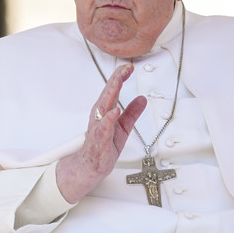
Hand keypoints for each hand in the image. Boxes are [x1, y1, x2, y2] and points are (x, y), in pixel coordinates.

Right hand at [56, 64, 146, 203]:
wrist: (91, 165)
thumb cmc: (104, 146)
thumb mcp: (124, 127)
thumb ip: (132, 113)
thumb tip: (142, 99)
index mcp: (106, 110)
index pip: (113, 89)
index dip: (121, 77)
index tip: (129, 67)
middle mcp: (100, 115)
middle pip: (108, 93)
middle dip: (116, 79)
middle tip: (125, 68)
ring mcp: (98, 125)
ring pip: (104, 105)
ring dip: (111, 93)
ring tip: (118, 82)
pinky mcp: (99, 138)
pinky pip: (103, 126)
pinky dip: (109, 118)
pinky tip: (114, 111)